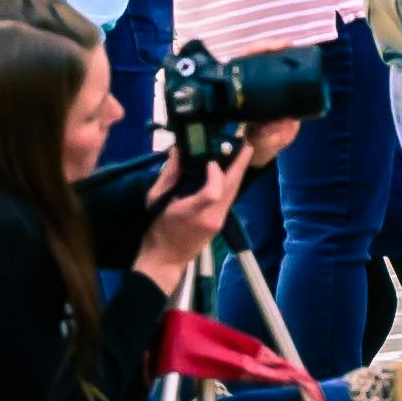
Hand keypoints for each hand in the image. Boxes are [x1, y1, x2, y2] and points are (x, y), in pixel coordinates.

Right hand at [132, 142, 248, 281]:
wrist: (165, 258)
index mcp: (192, 212)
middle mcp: (212, 217)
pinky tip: (230, 170)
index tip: (209, 158)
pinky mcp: (221, 222)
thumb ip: (170, 174)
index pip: (213, 192)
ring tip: (240, 151)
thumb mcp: (156, 199)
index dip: (216, 172)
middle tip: (244, 142)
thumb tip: (178, 150)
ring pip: (234, 192)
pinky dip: (232, 181)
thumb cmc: (158, 229)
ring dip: (239, 171)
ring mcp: (219, 221)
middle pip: (232, 188)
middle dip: (240, 163)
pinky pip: (230, 197)